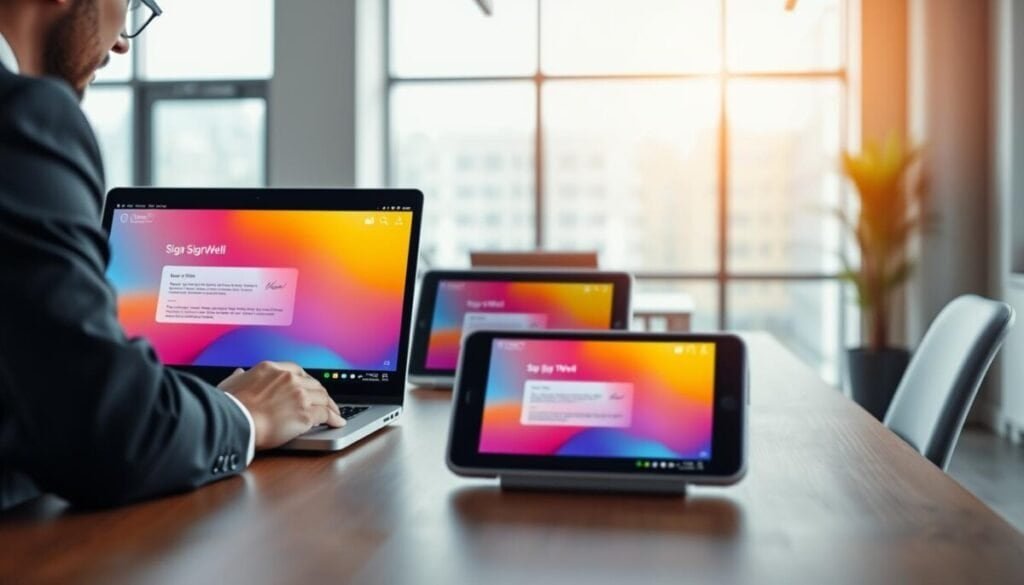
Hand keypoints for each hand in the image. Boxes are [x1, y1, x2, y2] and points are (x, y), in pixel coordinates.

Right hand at [218, 362, 343, 449]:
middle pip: (313, 384)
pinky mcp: (305, 413)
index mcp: (271, 368)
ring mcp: (299, 394)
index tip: (310, 388)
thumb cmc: (229, 407)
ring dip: (330, 406)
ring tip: (335, 413)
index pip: (297, 371)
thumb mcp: (230, 384)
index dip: (306, 381)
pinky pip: (325, 414)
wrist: (234, 422)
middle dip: (321, 394)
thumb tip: (239, 372)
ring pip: (322, 397)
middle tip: (325, 402)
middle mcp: (288, 378)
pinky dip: (333, 418)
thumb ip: (238, 377)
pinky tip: (336, 422)